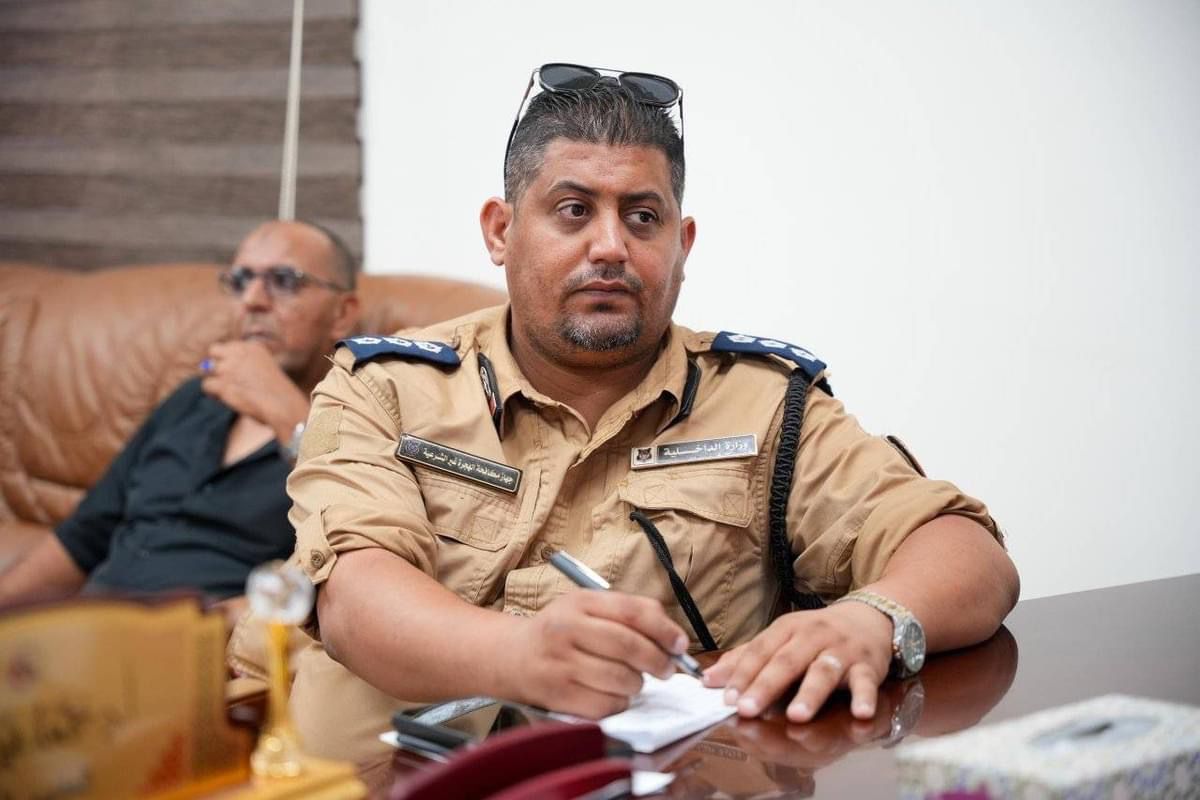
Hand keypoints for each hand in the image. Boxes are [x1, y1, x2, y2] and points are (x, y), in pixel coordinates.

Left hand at [200, 340, 308, 439]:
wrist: (282, 405)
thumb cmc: (276, 392)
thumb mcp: (264, 366)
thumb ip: (244, 362)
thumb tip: (214, 366)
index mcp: (252, 347)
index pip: (228, 346)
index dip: (227, 358)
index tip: (235, 372)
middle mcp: (239, 353)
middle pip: (213, 351)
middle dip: (215, 363)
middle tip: (223, 378)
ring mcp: (229, 368)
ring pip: (207, 369)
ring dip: (214, 379)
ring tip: (227, 391)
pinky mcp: (222, 384)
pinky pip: (206, 385)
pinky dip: (213, 394)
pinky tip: (225, 399)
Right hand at [498, 590, 689, 718]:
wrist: (511, 655)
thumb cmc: (560, 631)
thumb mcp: (587, 607)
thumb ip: (629, 611)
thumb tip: (672, 635)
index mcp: (580, 602)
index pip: (633, 612)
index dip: (664, 629)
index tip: (679, 644)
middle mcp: (567, 630)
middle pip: (629, 647)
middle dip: (658, 661)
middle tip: (667, 669)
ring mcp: (561, 664)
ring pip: (621, 679)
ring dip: (638, 684)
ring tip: (635, 680)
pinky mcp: (558, 695)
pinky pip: (606, 705)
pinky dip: (620, 703)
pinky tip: (614, 694)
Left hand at [702, 602, 892, 722]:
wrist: (868, 618)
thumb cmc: (815, 635)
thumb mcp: (781, 638)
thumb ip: (745, 658)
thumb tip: (707, 679)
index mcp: (787, 628)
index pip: (760, 650)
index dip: (742, 673)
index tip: (726, 697)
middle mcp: (813, 635)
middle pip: (786, 662)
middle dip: (766, 686)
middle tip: (747, 709)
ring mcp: (841, 650)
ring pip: (824, 672)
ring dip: (810, 694)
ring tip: (796, 716)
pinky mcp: (868, 665)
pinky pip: (866, 682)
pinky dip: (864, 697)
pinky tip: (860, 713)